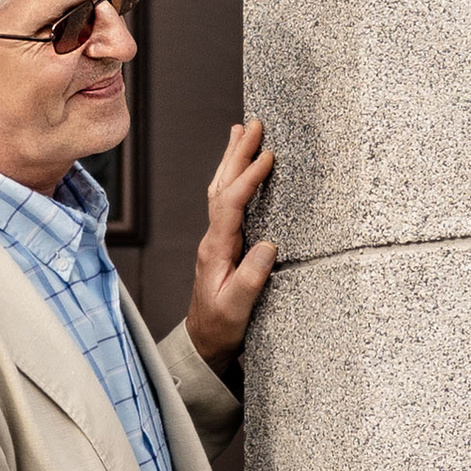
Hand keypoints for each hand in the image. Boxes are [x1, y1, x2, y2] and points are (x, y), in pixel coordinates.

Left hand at [187, 117, 278, 370]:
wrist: (203, 344)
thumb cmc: (221, 328)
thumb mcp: (238, 309)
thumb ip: (251, 278)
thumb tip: (268, 245)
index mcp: (217, 250)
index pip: (231, 204)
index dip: (249, 179)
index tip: (267, 157)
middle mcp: (213, 240)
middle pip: (221, 187)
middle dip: (237, 154)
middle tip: (252, 125)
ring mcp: (215, 241)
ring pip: (220, 190)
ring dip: (231, 160)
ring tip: (240, 133)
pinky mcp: (222, 245)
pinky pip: (225, 202)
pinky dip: (232, 179)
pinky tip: (238, 171)